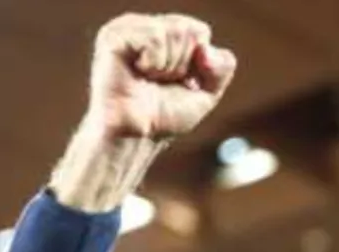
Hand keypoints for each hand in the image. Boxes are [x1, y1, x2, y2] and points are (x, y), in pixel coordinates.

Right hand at [88, 14, 236, 141]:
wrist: (137, 136)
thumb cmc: (165, 116)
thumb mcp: (207, 93)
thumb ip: (223, 67)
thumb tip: (206, 50)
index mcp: (167, 35)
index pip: (200, 32)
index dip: (198, 63)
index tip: (180, 82)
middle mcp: (148, 27)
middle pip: (190, 30)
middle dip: (183, 64)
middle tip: (161, 82)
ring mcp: (129, 28)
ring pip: (174, 31)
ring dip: (168, 66)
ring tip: (148, 78)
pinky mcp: (114, 35)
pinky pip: (154, 37)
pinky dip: (154, 62)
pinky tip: (138, 72)